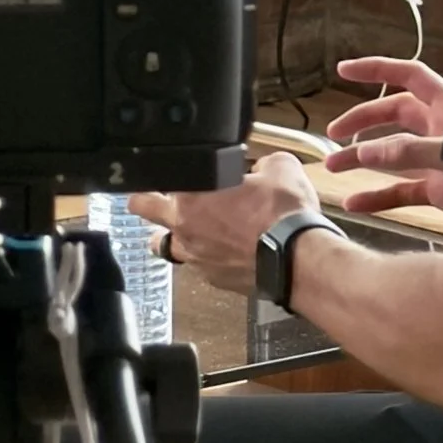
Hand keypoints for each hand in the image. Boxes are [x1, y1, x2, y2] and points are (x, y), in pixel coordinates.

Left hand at [127, 154, 315, 294]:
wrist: (299, 258)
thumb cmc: (283, 215)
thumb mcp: (279, 167)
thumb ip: (261, 163)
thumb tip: (260, 169)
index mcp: (192, 194)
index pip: (156, 178)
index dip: (160, 170)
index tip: (166, 168)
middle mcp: (185, 227)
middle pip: (144, 211)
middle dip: (143, 202)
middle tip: (147, 197)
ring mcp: (197, 257)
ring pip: (168, 246)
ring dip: (174, 235)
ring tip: (187, 227)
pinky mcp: (216, 279)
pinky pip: (201, 265)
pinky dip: (208, 256)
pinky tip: (225, 249)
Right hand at [326, 54, 442, 208]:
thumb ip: (408, 152)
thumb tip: (364, 151)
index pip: (409, 75)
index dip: (377, 69)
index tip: (343, 71)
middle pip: (395, 113)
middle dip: (362, 120)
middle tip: (333, 132)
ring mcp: (441, 161)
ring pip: (393, 153)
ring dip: (362, 159)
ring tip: (331, 169)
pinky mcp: (442, 191)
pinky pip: (402, 190)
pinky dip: (377, 197)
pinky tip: (354, 205)